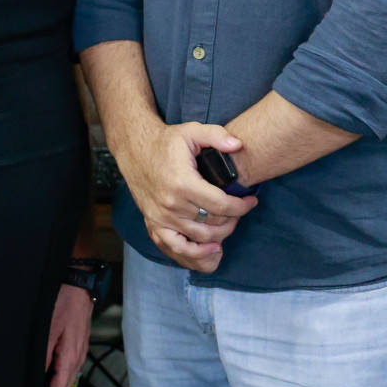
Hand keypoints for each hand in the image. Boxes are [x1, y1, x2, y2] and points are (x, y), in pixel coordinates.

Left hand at [42, 285, 93, 386]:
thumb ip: (43, 354)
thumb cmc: (63, 302)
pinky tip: (50, 382)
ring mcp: (80, 351)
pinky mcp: (78, 344)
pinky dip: (59, 382)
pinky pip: (69, 370)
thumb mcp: (48, 328)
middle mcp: (78, 357)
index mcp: (70, 356)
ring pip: (67, 381)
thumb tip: (36, 378)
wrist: (80, 283)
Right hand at [108, 117, 256, 273]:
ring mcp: (161, 218)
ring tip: (229, 224)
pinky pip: (175, 249)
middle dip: (233, 219)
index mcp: (183, 183)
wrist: (136, 151)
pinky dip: (195, 255)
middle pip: (213, 224)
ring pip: (199, 238)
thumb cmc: (167, 142)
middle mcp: (171, 204)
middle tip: (240, 210)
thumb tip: (238, 145)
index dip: (241, 206)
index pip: (220, 205)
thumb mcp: (192, 131)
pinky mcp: (154, 225)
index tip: (251, 201)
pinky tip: (211, 250)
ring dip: (220, 236)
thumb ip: (217, 135)